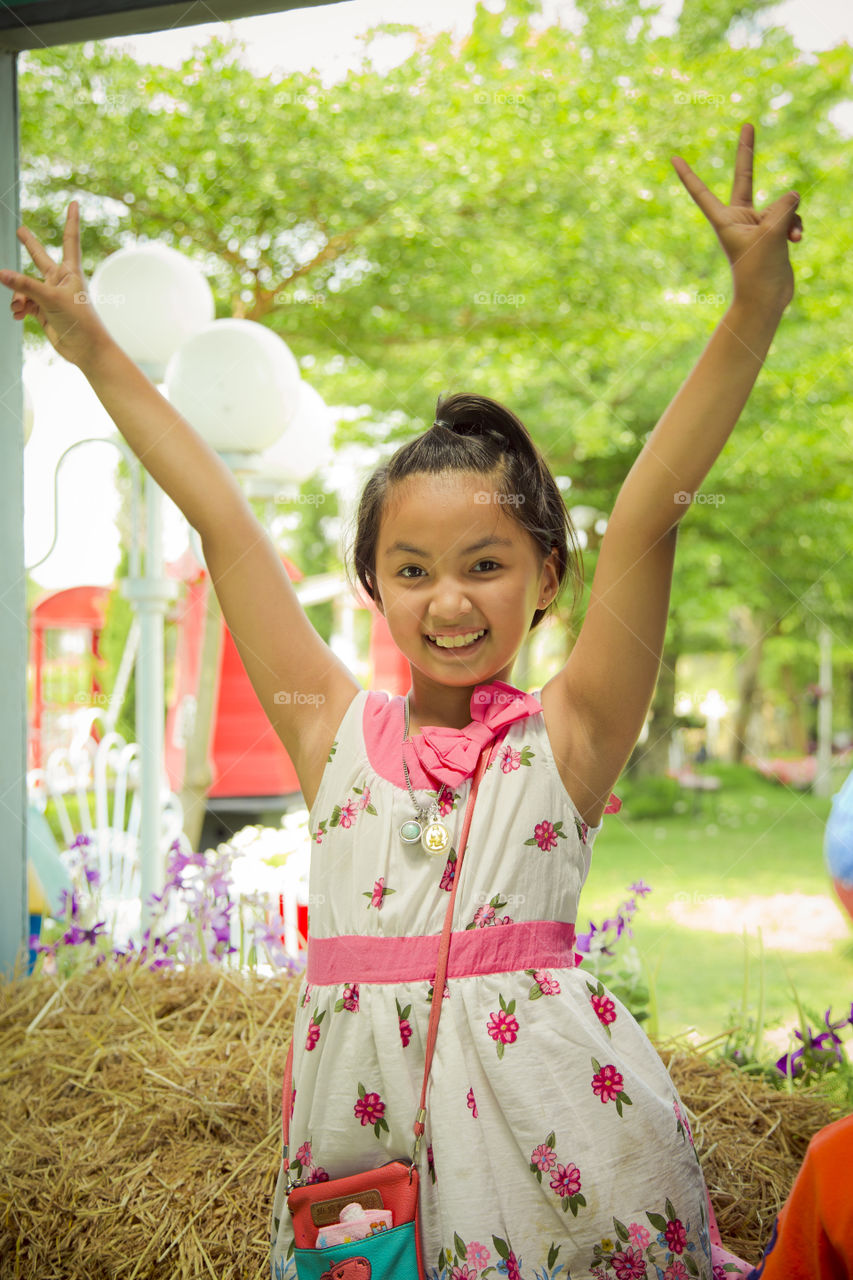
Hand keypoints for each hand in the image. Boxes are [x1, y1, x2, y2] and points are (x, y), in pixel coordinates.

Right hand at [0, 201, 111, 366]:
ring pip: (24, 288)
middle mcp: (60, 281)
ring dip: (17, 296)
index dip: (71, 220)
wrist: (86, 349)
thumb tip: (1, 273)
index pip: (69, 239)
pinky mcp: (43, 312)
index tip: (75, 203)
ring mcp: (50, 296)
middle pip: (39, 258)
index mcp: (70, 272)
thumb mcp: (50, 299)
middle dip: (29, 245)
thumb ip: (25, 285)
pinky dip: (18, 308)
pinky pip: (24, 303)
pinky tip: (18, 315)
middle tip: (20, 230)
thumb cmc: (78, 321)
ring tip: (19, 308)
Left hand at [671, 122, 802, 310]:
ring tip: (787, 238)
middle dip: (747, 151)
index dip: (688, 175)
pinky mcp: (773, 232)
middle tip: (747, 124)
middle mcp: (739, 218)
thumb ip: (782, 206)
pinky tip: (796, 240)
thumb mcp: (771, 233)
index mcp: (724, 219)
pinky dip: (795, 225)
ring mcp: (757, 224)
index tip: (673, 158)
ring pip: (781, 204)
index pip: (702, 193)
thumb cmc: (759, 271)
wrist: (767, 299)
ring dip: (789, 218)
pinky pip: (790, 216)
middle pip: (744, 177)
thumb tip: (793, 194)